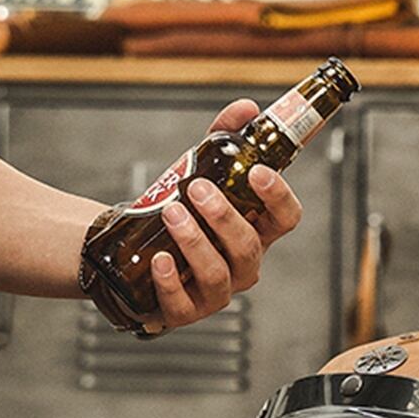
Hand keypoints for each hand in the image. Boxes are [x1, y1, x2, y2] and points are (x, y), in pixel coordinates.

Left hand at [138, 98, 303, 334]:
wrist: (132, 250)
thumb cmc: (179, 211)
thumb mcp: (199, 171)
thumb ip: (222, 139)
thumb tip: (246, 107)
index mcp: (256, 231)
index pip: (286, 219)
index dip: (278, 197)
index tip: (257, 172)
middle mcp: (242, 265)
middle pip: (248, 246)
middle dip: (224, 215)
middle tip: (196, 188)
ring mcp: (214, 292)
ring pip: (217, 273)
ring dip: (195, 241)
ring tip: (171, 212)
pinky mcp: (181, 310)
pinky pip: (181, 303)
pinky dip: (170, 281)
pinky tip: (160, 260)